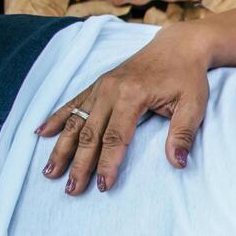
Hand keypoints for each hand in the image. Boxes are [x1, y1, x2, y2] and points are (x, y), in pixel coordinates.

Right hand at [37, 24, 210, 193]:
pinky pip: (73, 103)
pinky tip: (41, 133)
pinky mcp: (98, 84)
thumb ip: (183, 134)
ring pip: (76, 121)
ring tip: (50, 171)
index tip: (103, 186)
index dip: (108, 163)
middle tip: (71, 189)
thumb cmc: (188, 77)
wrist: (178, 46)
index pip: (116, 137)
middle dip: (79, 164)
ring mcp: (101, 86)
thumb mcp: (194, 105)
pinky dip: (56, 119)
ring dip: (61, 148)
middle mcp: (110, 90)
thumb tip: (177, 163)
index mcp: (132, 96)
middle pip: (90, 133)